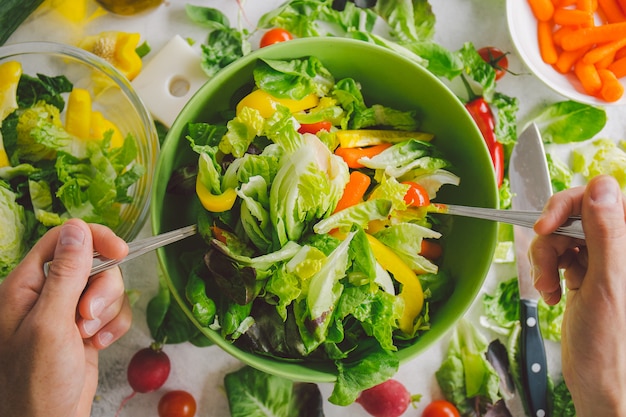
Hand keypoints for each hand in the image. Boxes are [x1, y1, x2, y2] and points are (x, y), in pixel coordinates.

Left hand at [0, 219, 131, 416]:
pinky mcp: (87, 328)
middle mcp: (47, 294)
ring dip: (108, 312)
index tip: (120, 251)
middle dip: (102, 290)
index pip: (63, 240)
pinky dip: (114, 326)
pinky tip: (100, 345)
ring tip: (89, 337)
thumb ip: (66, 274)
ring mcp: (68, 311)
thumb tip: (77, 228)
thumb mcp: (50, 324)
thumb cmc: (37, 382)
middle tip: (87, 317)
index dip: (94, 239)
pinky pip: (114, 310)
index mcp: (26, 285)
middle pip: (93, 263)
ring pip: (107, 287)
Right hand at [530, 175, 625, 416]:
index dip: (572, 205)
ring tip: (547, 286)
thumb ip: (607, 232)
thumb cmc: (612, 346)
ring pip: (565, 236)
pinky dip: (548, 272)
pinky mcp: (588, 276)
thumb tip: (601, 187)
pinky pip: (561, 257)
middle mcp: (623, 251)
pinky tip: (551, 293)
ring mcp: (605, 263)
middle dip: (553, 238)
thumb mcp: (606, 283)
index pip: (606, 200)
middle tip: (545, 263)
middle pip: (579, 216)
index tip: (547, 224)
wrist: (601, 383)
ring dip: (547, 258)